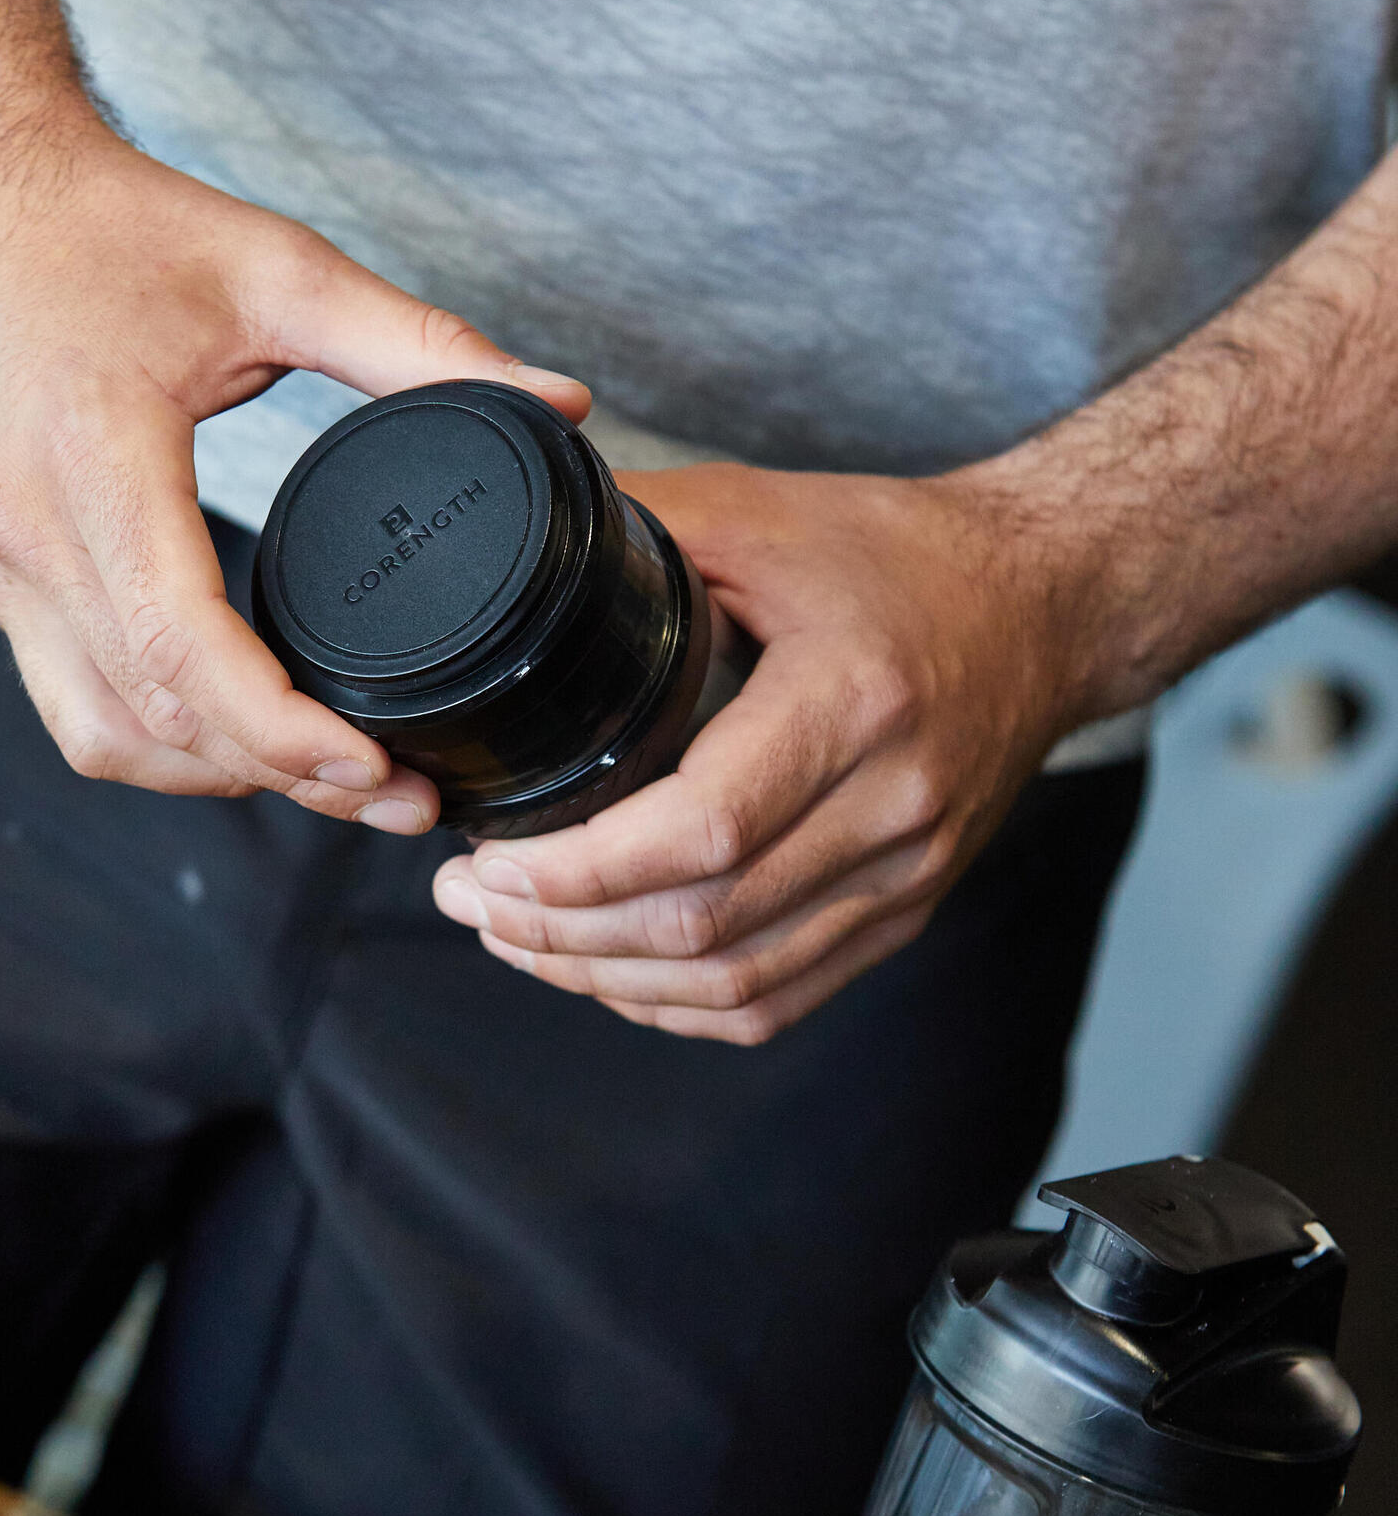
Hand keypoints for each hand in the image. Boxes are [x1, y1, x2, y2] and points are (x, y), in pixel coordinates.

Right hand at [0, 99, 589, 826]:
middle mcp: (30, 533)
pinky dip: (160, 746)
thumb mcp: (278, 267)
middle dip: (281, 778)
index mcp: (94, 456)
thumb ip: (421, 342)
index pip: (181, 645)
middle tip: (399, 794)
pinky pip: (75, 707)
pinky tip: (239, 738)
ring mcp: (0, 568)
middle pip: (155, 718)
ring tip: (330, 778)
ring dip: (216, 779)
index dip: (281, 732)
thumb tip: (559, 402)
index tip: (375, 765)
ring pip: (105, 739)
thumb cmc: (105, 223)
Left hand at [430, 458, 1098, 1040]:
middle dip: (562, 930)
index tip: (488, 858)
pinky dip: (677, 1005)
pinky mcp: (906, 913)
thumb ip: (635, 527)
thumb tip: (502, 548)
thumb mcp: (763, 511)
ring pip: (735, 981)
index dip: (581, 870)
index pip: (705, 831)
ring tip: (513, 937)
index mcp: (857, 701)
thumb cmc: (900, 552)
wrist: (1047, 603)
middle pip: (707, 924)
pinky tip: (603, 972)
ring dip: (604, 979)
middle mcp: (896, 806)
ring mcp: (909, 875)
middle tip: (468, 898)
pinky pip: (777, 998)